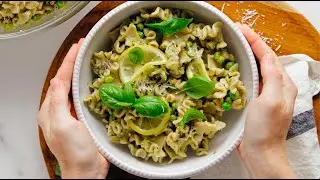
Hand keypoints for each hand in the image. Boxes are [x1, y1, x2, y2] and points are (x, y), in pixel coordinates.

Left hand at [37, 39, 108, 177]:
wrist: (87, 171)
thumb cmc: (75, 152)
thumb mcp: (63, 125)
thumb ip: (58, 102)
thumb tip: (57, 79)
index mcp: (51, 110)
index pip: (59, 80)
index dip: (68, 61)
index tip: (77, 47)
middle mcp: (60, 110)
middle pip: (65, 81)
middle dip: (73, 64)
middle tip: (83, 49)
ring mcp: (72, 114)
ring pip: (75, 88)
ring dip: (81, 73)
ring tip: (89, 59)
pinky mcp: (84, 119)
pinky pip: (84, 98)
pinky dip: (89, 86)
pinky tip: (96, 81)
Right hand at [236, 23, 297, 177]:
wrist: (260, 153)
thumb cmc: (265, 129)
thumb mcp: (271, 101)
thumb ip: (272, 78)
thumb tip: (266, 58)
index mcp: (282, 84)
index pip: (268, 55)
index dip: (255, 40)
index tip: (240, 29)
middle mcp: (275, 86)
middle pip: (262, 59)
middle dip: (250, 44)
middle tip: (234, 34)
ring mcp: (264, 94)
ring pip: (255, 68)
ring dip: (244, 55)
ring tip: (232, 46)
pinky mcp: (254, 101)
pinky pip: (248, 80)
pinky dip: (240, 70)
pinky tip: (231, 68)